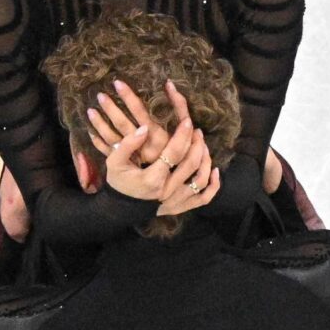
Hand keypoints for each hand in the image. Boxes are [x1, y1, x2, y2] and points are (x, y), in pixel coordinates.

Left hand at [86, 78, 176, 164]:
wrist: (171, 185)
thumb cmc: (181, 154)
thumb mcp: (182, 130)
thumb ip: (179, 108)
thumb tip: (169, 84)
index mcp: (158, 138)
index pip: (142, 114)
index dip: (130, 99)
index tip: (118, 83)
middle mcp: (143, 148)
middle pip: (123, 124)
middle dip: (111, 108)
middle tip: (99, 94)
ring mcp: (133, 157)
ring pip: (112, 137)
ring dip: (100, 123)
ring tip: (90, 109)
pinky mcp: (126, 165)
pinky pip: (107, 151)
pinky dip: (97, 141)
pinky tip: (89, 130)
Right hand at [94, 84, 211, 207]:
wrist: (120, 208)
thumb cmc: (119, 181)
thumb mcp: (114, 161)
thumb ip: (128, 144)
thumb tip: (144, 129)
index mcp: (152, 179)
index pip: (174, 153)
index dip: (183, 136)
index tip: (188, 122)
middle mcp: (167, 191)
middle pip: (191, 164)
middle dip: (196, 144)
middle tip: (196, 131)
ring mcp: (176, 201)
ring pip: (201, 180)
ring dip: (206, 160)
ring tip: (203, 145)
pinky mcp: (181, 207)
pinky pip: (204, 198)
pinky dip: (213, 186)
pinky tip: (215, 171)